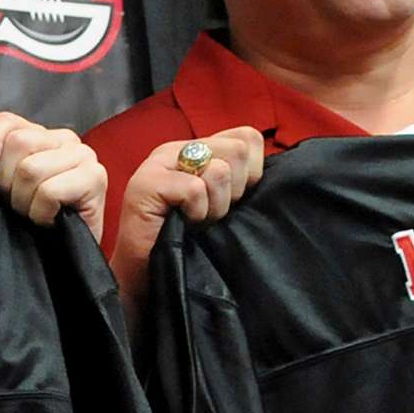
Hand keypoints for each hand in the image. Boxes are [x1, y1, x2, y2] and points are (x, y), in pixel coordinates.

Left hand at [0, 112, 107, 240]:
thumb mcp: (10, 185)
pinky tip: (51, 220)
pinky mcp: (96, 179)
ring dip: (25, 202)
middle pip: (19, 142)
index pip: (8, 122)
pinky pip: (49, 191)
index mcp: (44, 136)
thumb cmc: (39, 219)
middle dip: (8, 182)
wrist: (67, 255)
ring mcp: (85, 157)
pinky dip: (41, 213)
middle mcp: (67, 140)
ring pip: (31, 168)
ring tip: (35, 213)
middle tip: (19, 203)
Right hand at [110, 127, 263, 333]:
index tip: (234, 200)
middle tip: (213, 213)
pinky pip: (195, 190)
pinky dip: (196, 214)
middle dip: (235, 191)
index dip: (252, 172)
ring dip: (216, 206)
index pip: (248, 138)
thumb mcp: (222, 203)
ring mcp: (159, 163)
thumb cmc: (188, 240)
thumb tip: (267, 171)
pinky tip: (183, 224)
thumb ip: (240, 178)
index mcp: (197, 148)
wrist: (147, 275)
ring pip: (219, 170)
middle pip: (238, 150)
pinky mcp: (147, 183)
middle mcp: (177, 149)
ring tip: (197, 220)